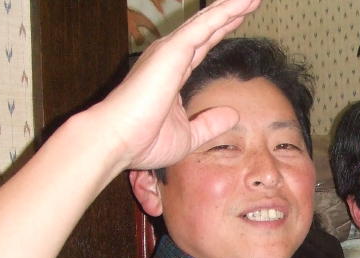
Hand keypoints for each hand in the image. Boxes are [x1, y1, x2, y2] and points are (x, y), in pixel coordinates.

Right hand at [90, 0, 260, 173]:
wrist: (117, 141)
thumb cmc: (144, 141)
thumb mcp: (189, 135)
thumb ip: (210, 123)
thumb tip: (234, 115)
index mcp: (173, 75)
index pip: (204, 46)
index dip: (222, 30)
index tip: (241, 18)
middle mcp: (171, 57)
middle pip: (207, 28)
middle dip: (229, 12)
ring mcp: (170, 52)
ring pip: (207, 21)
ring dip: (231, 6)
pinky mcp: (172, 51)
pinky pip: (204, 26)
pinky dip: (224, 13)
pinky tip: (241, 2)